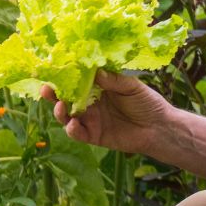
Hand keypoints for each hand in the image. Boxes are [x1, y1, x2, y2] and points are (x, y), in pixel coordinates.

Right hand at [48, 71, 172, 155]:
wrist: (159, 128)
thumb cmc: (148, 103)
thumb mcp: (132, 87)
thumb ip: (113, 80)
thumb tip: (95, 71)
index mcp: (98, 87)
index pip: (76, 80)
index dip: (64, 76)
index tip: (54, 70)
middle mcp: (90, 103)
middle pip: (65, 98)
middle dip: (53, 95)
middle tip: (46, 90)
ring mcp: (90, 120)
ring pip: (67, 116)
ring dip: (59, 112)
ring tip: (59, 106)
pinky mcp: (93, 135)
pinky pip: (77, 133)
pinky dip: (72, 129)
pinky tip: (73, 124)